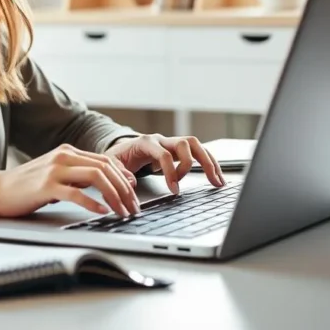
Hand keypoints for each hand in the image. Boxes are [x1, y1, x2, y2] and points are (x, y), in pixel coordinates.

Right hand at [0, 144, 139, 219]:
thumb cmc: (26, 186)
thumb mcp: (55, 175)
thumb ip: (77, 175)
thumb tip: (105, 184)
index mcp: (68, 152)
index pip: (105, 160)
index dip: (124, 177)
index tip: (134, 192)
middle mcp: (63, 156)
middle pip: (105, 168)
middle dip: (124, 189)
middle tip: (133, 207)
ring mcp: (55, 170)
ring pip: (96, 178)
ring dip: (115, 196)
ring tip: (122, 212)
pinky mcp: (46, 186)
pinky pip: (77, 194)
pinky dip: (93, 203)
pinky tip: (102, 212)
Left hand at [104, 134, 224, 194]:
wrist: (120, 149)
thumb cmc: (118, 157)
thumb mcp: (111, 164)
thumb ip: (120, 172)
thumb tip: (132, 182)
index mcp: (146, 142)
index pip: (164, 154)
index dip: (171, 172)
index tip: (175, 190)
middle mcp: (162, 140)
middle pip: (185, 143)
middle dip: (194, 164)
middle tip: (201, 182)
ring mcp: (171, 143)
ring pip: (196, 146)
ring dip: (209, 162)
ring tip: (218, 181)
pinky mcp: (178, 150)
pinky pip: (198, 153)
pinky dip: (209, 163)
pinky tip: (216, 178)